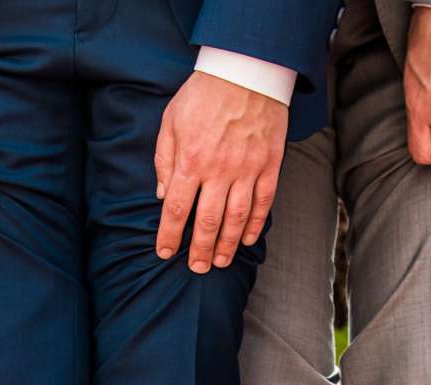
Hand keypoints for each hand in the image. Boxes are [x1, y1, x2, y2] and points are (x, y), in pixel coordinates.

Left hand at [155, 70, 289, 270]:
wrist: (246, 70)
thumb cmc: (203, 95)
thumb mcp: (171, 122)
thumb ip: (164, 160)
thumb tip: (161, 194)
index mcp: (191, 160)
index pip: (175, 209)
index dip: (169, 235)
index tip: (164, 252)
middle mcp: (219, 170)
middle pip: (206, 222)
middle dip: (198, 250)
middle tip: (196, 268)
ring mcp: (247, 169)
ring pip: (235, 218)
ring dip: (226, 245)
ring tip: (219, 261)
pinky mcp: (269, 165)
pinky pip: (262, 203)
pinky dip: (254, 225)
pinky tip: (246, 240)